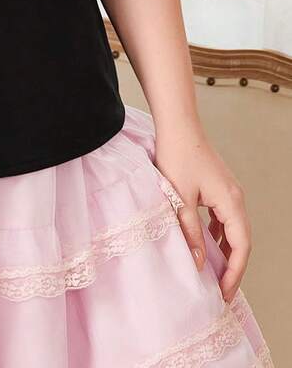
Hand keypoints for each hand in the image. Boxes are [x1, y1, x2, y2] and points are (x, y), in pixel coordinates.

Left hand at [153, 122, 250, 303]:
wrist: (177, 125)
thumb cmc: (176, 155)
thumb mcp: (180, 198)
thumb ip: (189, 232)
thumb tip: (199, 263)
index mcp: (230, 202)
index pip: (241, 246)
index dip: (234, 272)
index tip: (225, 292)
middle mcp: (235, 198)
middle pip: (241, 240)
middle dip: (233, 267)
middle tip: (221, 290)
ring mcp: (229, 192)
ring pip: (234, 230)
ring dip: (226, 252)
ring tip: (214, 273)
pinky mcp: (219, 187)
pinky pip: (225, 218)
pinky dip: (219, 235)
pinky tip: (207, 245)